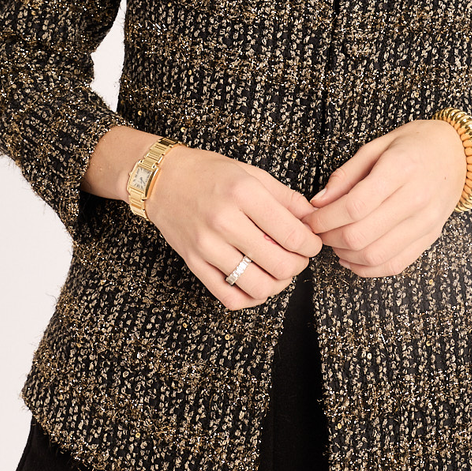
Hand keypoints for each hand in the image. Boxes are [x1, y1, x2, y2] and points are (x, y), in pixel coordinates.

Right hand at [143, 147, 325, 310]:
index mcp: (244, 194)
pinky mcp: (193, 261)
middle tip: (296, 257)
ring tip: (276, 271)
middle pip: (281, 265)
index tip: (310, 243)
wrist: (160, 178)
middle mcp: (225, 221)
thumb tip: (312, 220)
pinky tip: (255, 284)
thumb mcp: (250, 173)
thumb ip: (285, 197)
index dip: (311, 245)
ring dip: (277, 284)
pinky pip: (229, 296)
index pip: (293, 235)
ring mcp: (207, 245)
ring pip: (258, 286)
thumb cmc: (205, 172)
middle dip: (298, 265)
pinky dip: (250, 298)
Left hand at [306, 120, 465, 276]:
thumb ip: (345, 176)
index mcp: (399, 170)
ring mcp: (426, 223)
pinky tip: (351, 257)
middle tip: (317, 231)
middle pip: (362, 234)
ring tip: (332, 242)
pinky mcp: (430, 238)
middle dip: (330, 238)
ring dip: (346, 254)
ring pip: (377, 255)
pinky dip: (368, 268)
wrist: (459, 155)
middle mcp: (416, 200)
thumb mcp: (375, 147)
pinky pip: (396, 264)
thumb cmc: (413, 145)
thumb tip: (318, 202)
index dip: (324, 218)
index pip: (354, 206)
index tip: (309, 218)